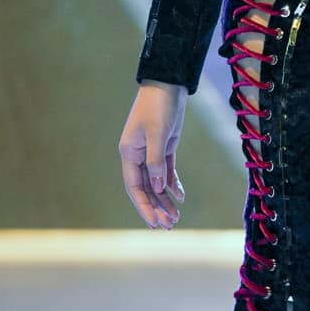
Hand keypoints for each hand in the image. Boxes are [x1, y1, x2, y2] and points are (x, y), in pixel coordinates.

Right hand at [119, 82, 187, 229]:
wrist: (168, 84)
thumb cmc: (159, 106)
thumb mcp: (158, 134)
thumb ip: (156, 161)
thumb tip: (158, 187)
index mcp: (129, 153)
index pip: (134, 187)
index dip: (144, 207)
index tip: (155, 223)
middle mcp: (137, 155)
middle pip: (146, 189)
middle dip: (156, 208)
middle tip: (168, 226)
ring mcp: (151, 152)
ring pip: (156, 183)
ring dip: (164, 200)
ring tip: (175, 218)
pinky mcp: (165, 147)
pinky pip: (167, 171)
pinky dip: (173, 184)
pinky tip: (180, 197)